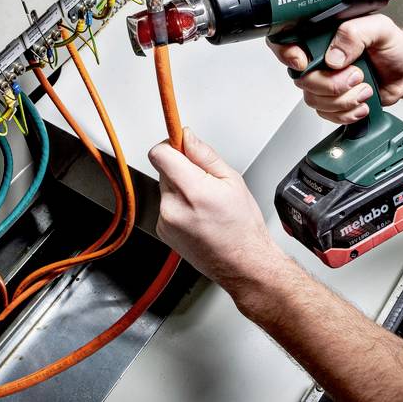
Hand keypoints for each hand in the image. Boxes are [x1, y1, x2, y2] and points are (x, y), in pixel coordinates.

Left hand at [148, 128, 286, 289]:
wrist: (242, 264)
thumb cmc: (242, 227)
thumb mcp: (232, 180)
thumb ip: (205, 155)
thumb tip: (187, 137)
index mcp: (193, 191)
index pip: (160, 154)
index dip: (170, 145)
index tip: (179, 144)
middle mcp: (173, 207)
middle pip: (164, 169)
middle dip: (181, 168)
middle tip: (204, 181)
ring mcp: (165, 221)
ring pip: (165, 187)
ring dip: (180, 187)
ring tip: (203, 202)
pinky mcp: (162, 230)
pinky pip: (165, 205)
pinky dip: (178, 205)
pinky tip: (197, 216)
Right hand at [269, 14, 402, 124]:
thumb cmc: (392, 47)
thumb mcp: (379, 29)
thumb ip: (354, 34)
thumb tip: (333, 56)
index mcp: (322, 35)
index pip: (285, 41)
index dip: (287, 54)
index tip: (303, 62)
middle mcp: (318, 58)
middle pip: (302, 79)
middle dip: (331, 84)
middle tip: (356, 75)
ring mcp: (323, 80)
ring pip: (313, 100)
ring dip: (343, 100)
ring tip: (364, 88)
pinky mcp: (332, 100)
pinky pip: (326, 114)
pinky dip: (346, 113)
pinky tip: (360, 102)